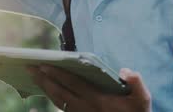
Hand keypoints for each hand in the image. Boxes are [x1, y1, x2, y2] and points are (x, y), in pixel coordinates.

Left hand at [28, 65, 151, 111]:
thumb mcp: (143, 99)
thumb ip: (136, 82)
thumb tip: (124, 70)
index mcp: (97, 100)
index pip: (73, 83)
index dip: (57, 74)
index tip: (43, 64)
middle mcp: (85, 108)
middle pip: (59, 92)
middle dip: (44, 79)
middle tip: (29, 68)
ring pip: (58, 102)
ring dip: (45, 89)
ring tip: (34, 77)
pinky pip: (62, 110)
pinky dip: (53, 100)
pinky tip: (46, 94)